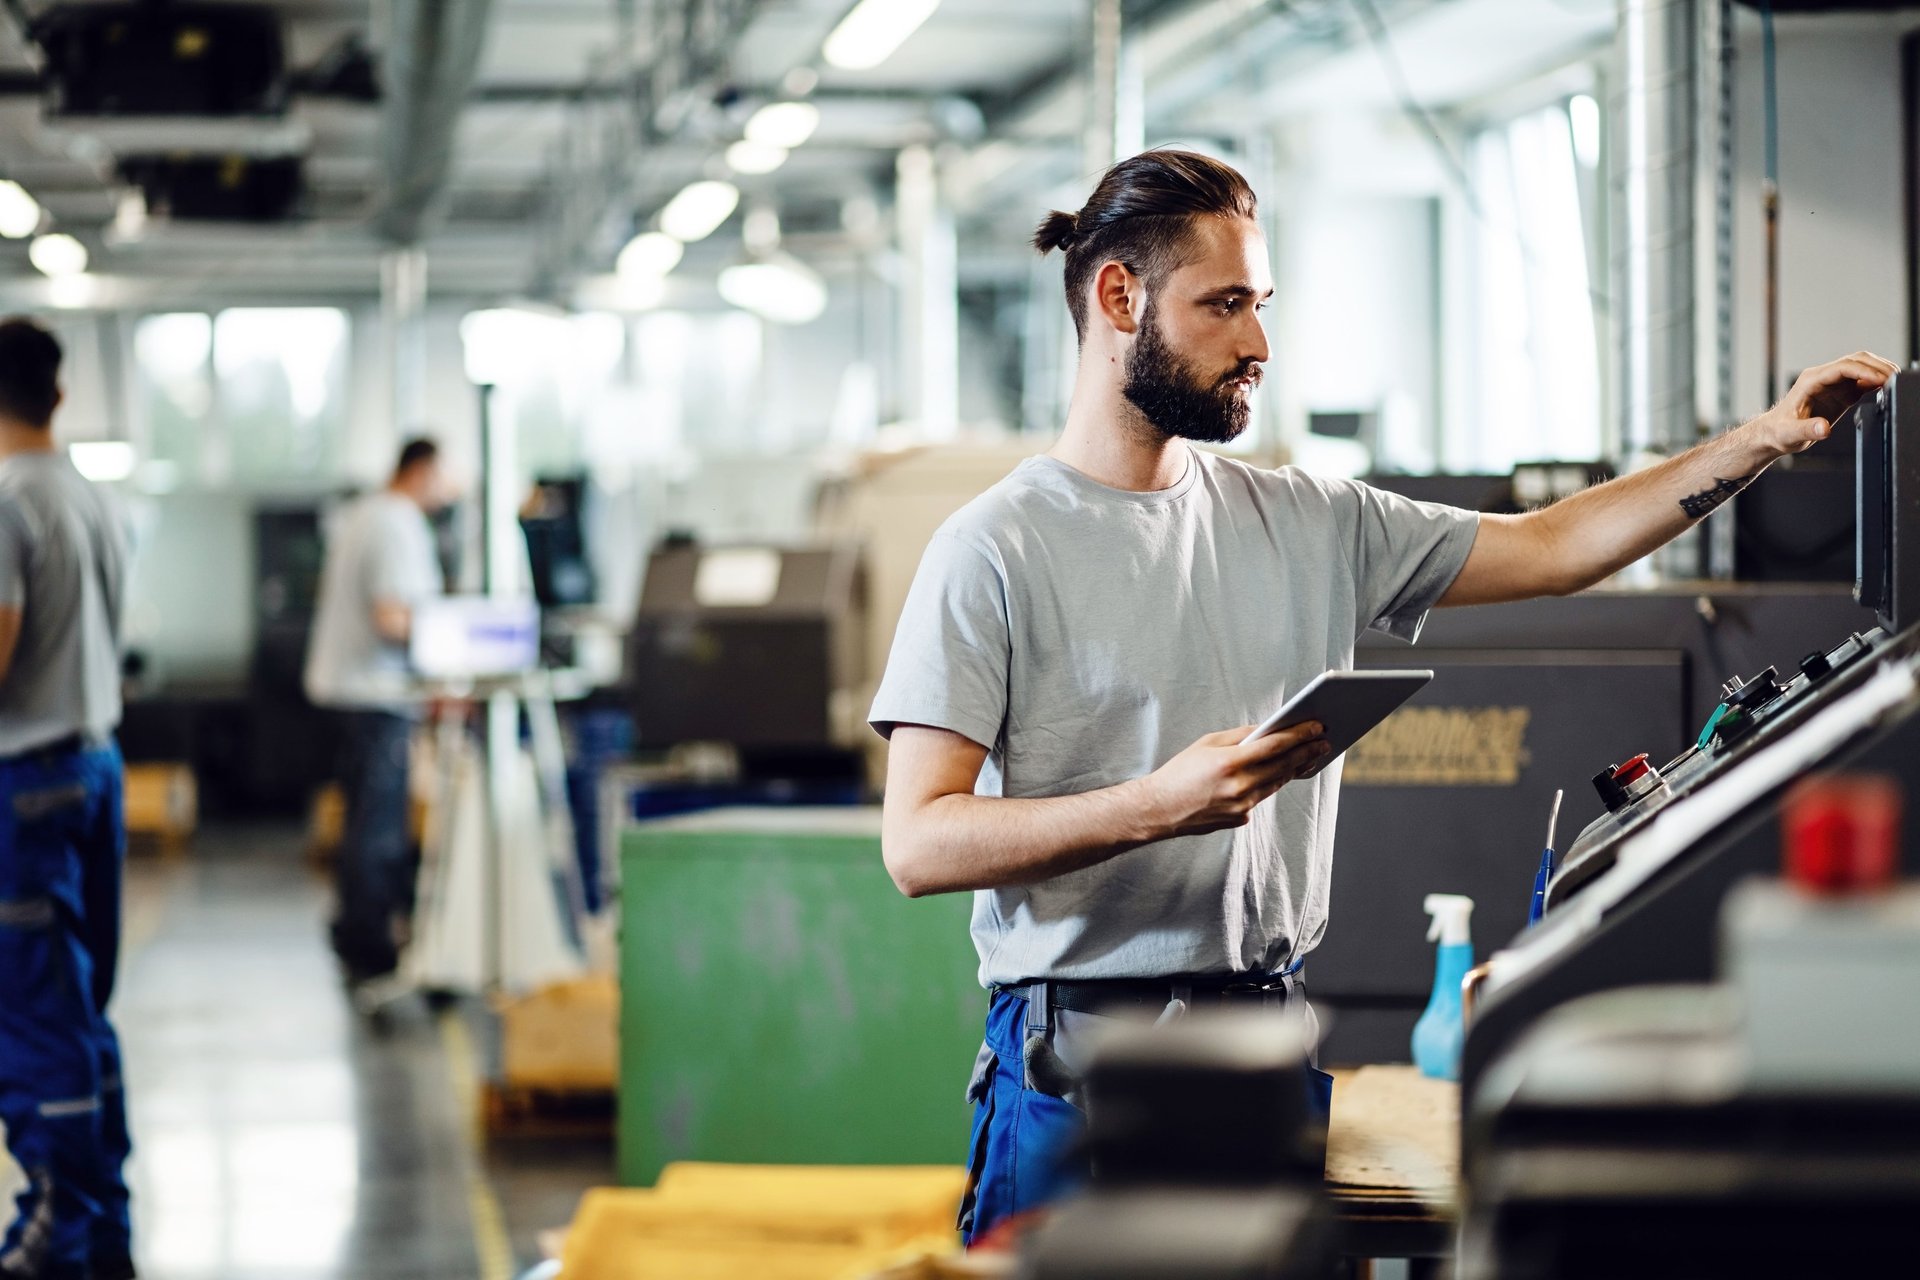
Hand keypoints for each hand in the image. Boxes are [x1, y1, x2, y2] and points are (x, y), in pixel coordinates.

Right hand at [1134, 721, 1331, 839]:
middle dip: (1307, 752)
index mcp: (1230, 762)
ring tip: (1308, 756)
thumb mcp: (1206, 743)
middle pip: (1284, 766)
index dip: (1300, 735)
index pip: (1276, 745)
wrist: (1159, 809)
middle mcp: (1240, 786)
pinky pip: (1260, 797)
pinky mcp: (1240, 819)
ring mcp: (1242, 806)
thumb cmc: (1179, 772)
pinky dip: (1267, 784)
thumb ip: (1239, 736)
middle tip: (1323, 742)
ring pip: (1276, 783)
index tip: (1317, 727)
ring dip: (1294, 769)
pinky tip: (1277, 775)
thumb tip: (1266, 730)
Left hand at [1749, 351, 1898, 456]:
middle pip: (1856, 361)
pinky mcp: (1840, 393)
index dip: (1864, 371)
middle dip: (1878, 367)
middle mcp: (1823, 378)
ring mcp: (1833, 384)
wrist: (1774, 434)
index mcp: (1811, 381)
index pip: (1843, 367)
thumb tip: (1824, 428)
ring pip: (1862, 368)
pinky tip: (1886, 389)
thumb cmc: (1778, 432)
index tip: (1881, 379)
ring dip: (1880, 372)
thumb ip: (1807, 430)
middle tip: (1896, 379)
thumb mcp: (1790, 434)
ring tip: (1896, 383)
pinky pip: (1862, 382)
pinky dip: (1876, 382)